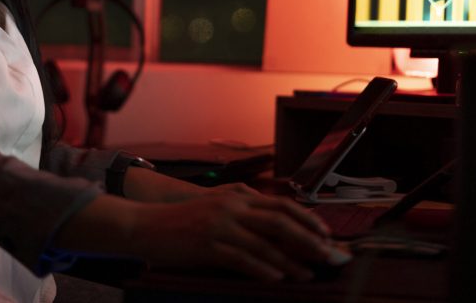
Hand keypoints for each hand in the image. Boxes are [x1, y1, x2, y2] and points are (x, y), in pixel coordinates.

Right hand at [126, 191, 342, 281]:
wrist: (147, 224)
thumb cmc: (185, 221)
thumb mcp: (218, 209)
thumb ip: (245, 213)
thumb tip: (278, 228)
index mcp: (238, 196)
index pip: (282, 204)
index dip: (308, 218)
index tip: (327, 234)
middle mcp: (232, 206)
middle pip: (281, 221)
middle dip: (309, 239)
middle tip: (329, 255)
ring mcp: (220, 224)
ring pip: (265, 242)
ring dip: (291, 261)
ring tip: (308, 274)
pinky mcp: (208, 244)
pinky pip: (242, 258)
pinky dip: (262, 269)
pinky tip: (277, 278)